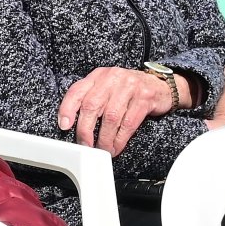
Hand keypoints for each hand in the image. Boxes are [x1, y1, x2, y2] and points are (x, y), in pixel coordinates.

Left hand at [57, 66, 175, 155]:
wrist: (160, 86)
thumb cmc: (128, 90)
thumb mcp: (107, 87)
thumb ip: (91, 99)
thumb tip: (73, 124)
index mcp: (98, 76)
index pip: (77, 90)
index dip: (67, 109)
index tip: (64, 126)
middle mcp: (112, 78)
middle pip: (92, 105)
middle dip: (85, 130)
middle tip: (85, 145)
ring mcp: (129, 87)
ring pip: (110, 117)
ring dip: (104, 138)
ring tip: (102, 149)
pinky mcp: (144, 98)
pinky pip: (128, 123)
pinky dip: (120, 139)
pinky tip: (116, 147)